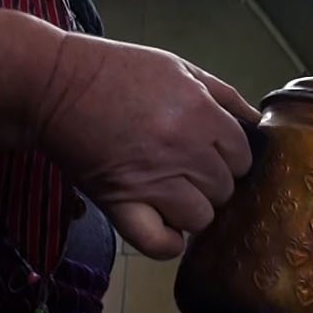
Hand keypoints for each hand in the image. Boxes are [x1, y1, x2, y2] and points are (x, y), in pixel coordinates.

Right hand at [33, 35, 260, 259]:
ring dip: (191, 210)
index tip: (210, 152)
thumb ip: (223, 95)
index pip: (243, 157)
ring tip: (171, 194)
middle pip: (225, 190)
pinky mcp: (121, 203)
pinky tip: (163, 225)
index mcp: (201, 113)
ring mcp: (153, 181)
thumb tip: (257, 124)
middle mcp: (184, 150)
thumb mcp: (178, 67)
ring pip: (201, 219)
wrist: (55, 85)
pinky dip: (167, 242)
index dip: (230, 156)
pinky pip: (161, 245)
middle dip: (211, 182)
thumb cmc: (117, 71)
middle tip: (185, 169)